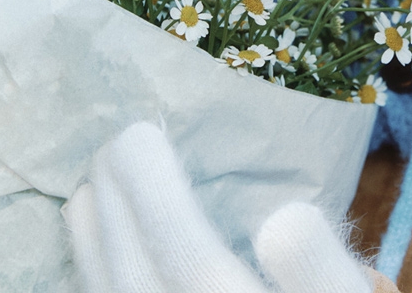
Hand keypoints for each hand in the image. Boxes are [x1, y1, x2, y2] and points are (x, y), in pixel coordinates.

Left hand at [64, 122, 395, 292]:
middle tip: (111, 146)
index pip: (188, 263)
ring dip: (95, 254)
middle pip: (141, 286)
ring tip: (85, 198)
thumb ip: (326, 277)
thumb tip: (279, 219)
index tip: (139, 134)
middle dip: (118, 211)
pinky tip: (100, 273)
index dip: (154, 195)